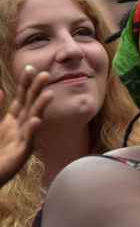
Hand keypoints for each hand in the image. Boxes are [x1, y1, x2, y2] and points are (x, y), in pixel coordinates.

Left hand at [0, 66, 52, 185]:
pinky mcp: (19, 158)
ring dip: (40, 108)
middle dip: (37, 90)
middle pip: (30, 106)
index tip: (30, 68)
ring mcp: (21, 143)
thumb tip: (1, 91)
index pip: (21, 99)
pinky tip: (36, 121)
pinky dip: (32, 131)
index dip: (25, 84)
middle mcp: (19, 130)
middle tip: (46, 74)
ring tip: (48, 94)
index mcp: (11, 122)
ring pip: (33, 121)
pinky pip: (28, 143)